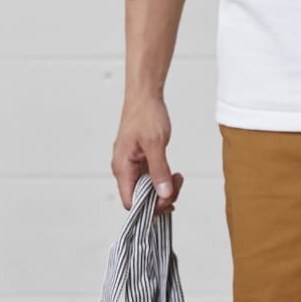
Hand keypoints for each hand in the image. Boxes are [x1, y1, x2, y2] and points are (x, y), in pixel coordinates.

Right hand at [111, 94, 185, 217]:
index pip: (131, 202)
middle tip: (176, 184)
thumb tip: (164, 194)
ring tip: (178, 177)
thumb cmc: (145, 114)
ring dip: (165, 188)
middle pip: (141, 199)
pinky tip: (174, 175)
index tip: (167, 198)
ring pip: (148, 189)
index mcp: (122, 168)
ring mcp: (133, 165)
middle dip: (161, 197)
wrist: (145, 95)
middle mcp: (125, 169)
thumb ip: (159, 171)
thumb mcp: (155, 144)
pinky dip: (163, 179)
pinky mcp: (141, 160)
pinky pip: (151, 178)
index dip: (149, 206)